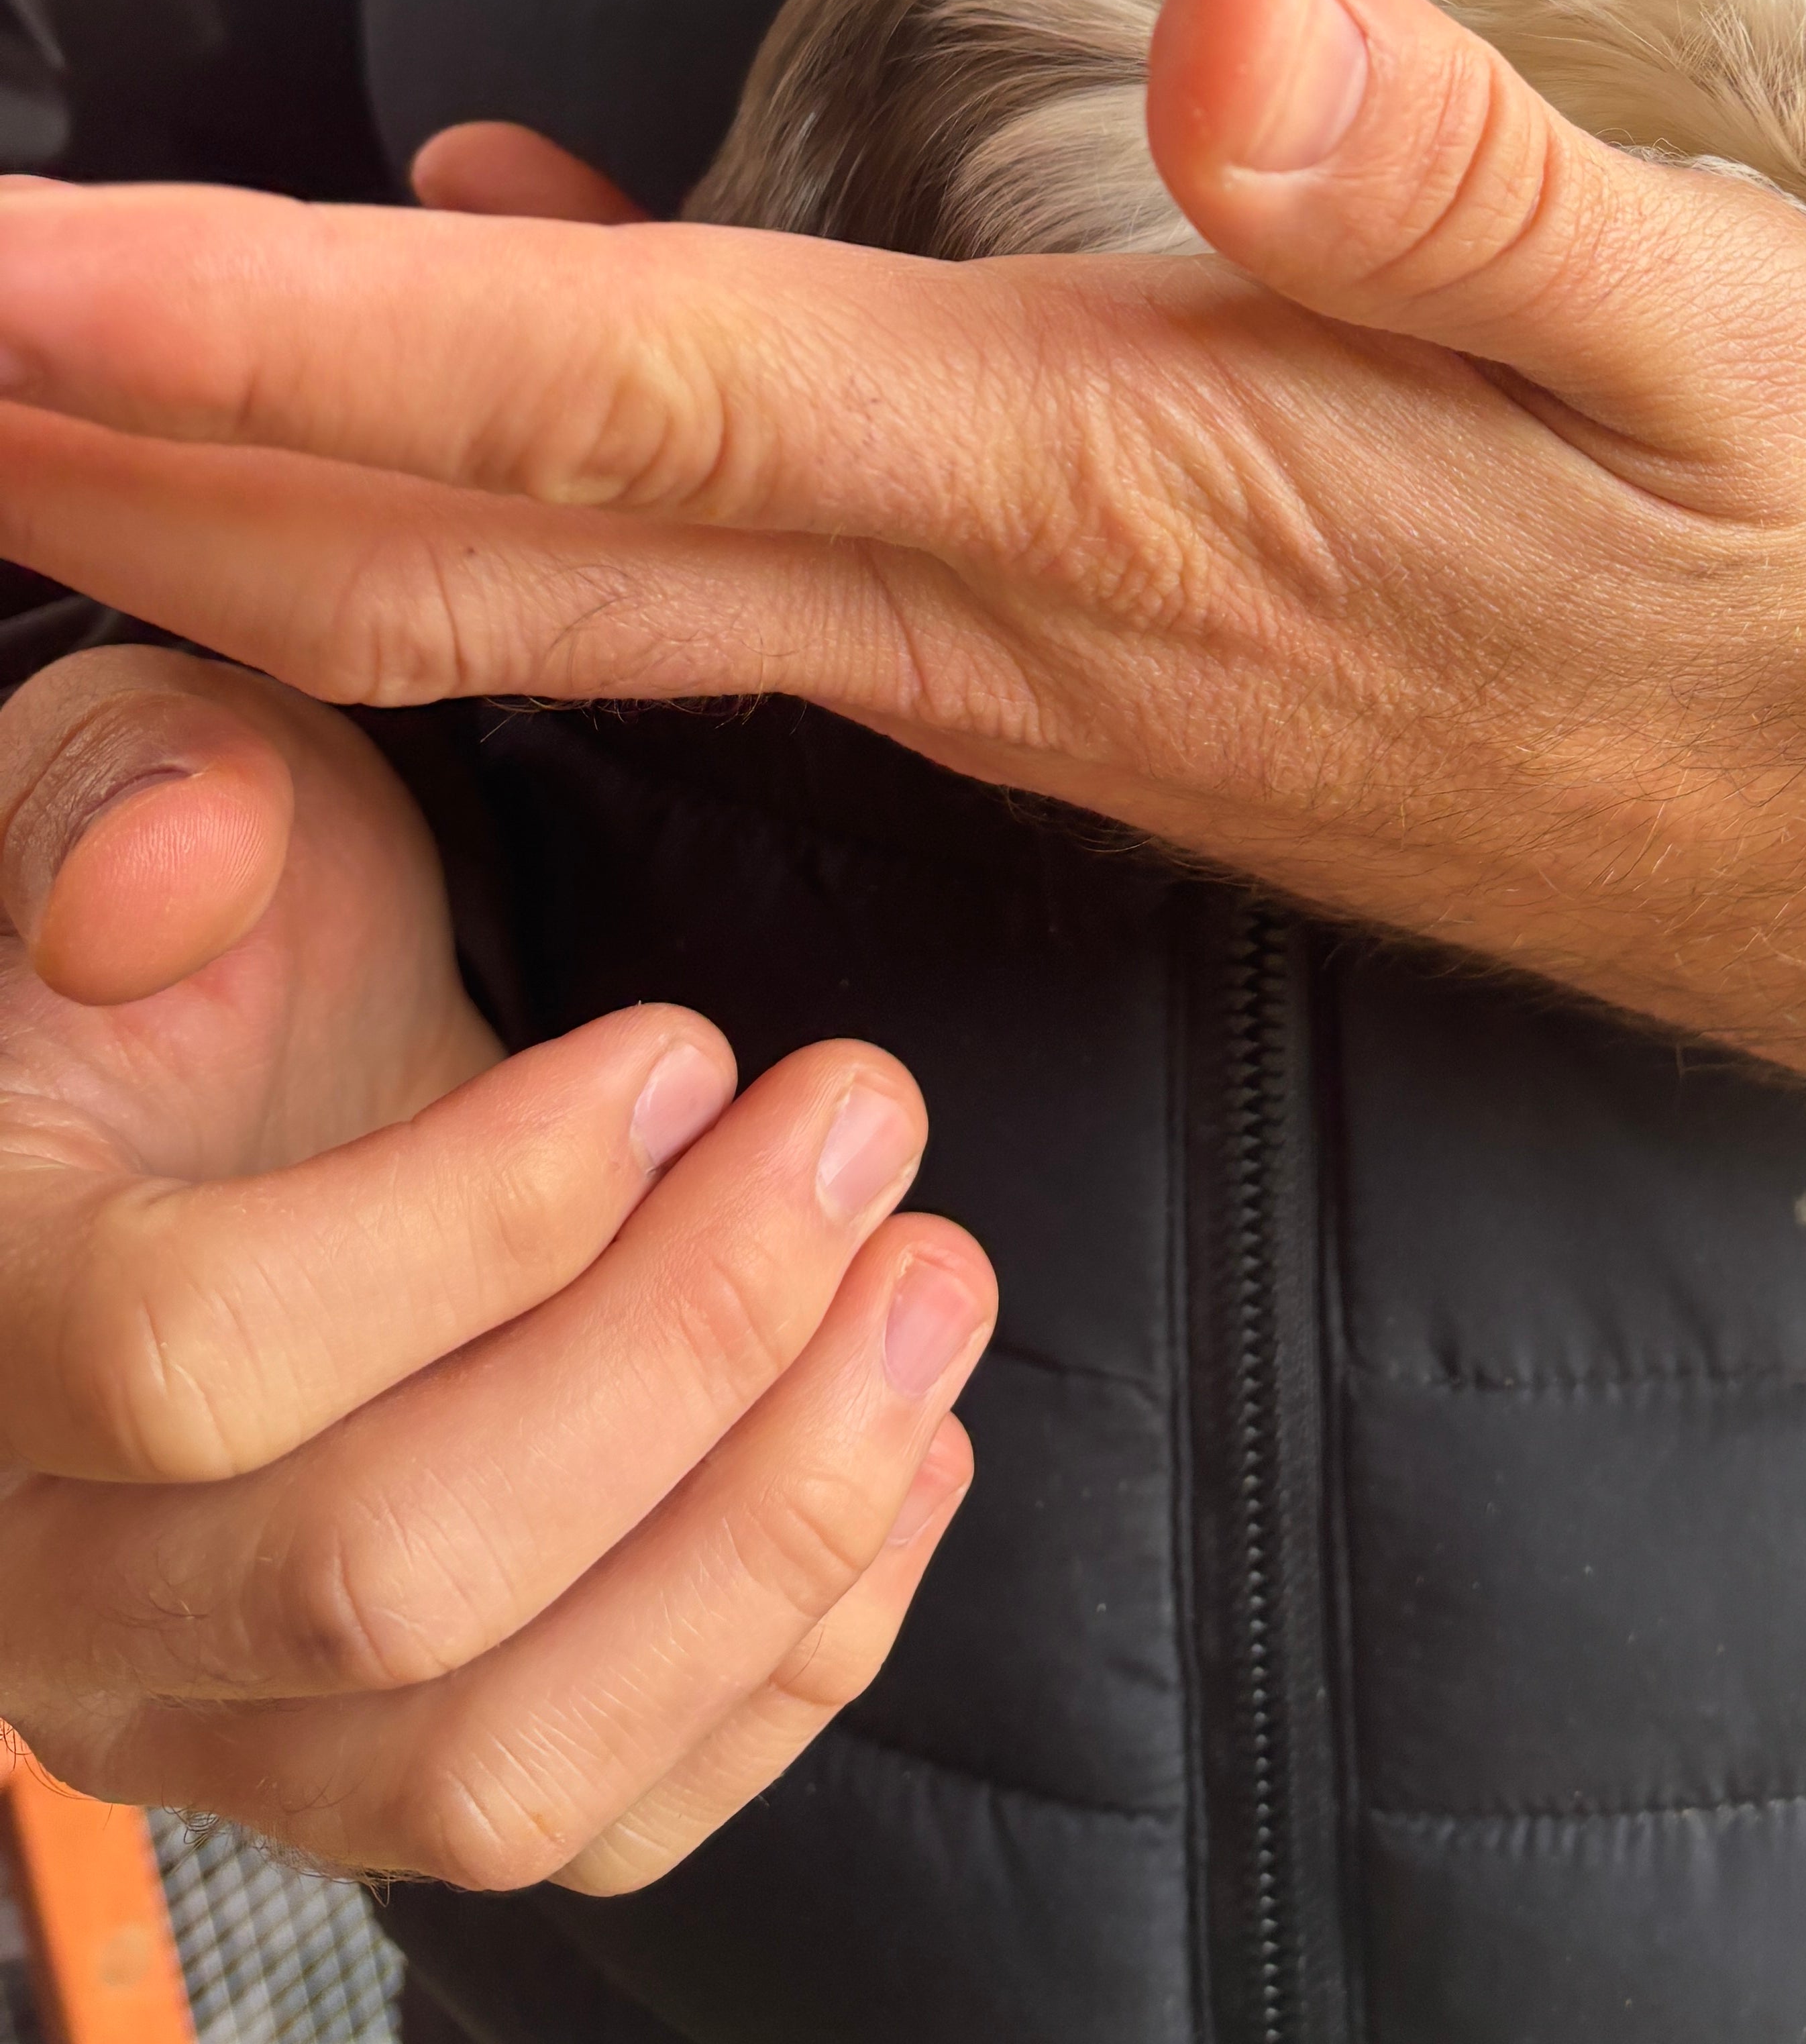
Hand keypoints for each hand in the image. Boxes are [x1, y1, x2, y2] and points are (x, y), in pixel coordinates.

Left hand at [0, 0, 1805, 1184]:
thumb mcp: (1720, 341)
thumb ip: (1468, 196)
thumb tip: (1225, 39)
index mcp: (1100, 494)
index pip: (612, 402)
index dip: (292, 335)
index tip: (7, 282)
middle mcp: (986, 600)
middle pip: (479, 541)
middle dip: (151, 460)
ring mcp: (997, 655)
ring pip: (546, 587)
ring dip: (263, 503)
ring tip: (39, 402)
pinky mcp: (1050, 657)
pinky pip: (695, 575)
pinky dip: (504, 484)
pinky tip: (461, 324)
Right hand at [0, 646, 993, 1890]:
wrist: (245, 1101)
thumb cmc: (211, 935)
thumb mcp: (149, 771)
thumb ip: (133, 793)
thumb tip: (169, 865)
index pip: (193, 1357)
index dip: (477, 1214)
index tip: (683, 1049)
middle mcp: (56, 1589)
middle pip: (381, 1578)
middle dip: (685, 1344)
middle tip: (867, 1126)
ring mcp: (222, 1724)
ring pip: (499, 1759)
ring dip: (773, 1524)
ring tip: (933, 1281)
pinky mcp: (390, 1780)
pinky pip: (603, 1819)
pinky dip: (795, 1656)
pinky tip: (913, 1443)